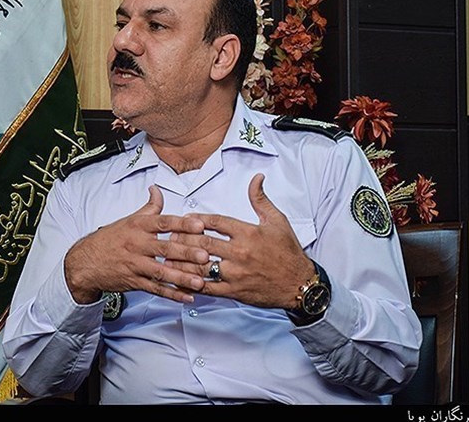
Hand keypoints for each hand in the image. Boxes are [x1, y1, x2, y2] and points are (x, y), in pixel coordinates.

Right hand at [64, 185, 209, 303]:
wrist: (85, 262)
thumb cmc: (110, 239)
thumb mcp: (128, 220)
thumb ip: (148, 207)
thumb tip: (157, 189)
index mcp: (138, 227)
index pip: (163, 223)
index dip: (181, 224)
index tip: (199, 225)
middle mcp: (137, 245)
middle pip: (164, 249)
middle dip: (186, 253)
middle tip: (205, 256)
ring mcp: (135, 265)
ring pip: (161, 272)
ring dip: (181, 278)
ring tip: (200, 281)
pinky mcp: (134, 282)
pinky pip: (155, 289)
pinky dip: (171, 294)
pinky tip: (187, 297)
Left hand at [168, 173, 314, 308]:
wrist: (300, 284)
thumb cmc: (288, 252)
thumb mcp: (277, 221)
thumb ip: (261, 199)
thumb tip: (256, 177)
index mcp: (248, 233)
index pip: (216, 222)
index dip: (197, 219)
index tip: (186, 218)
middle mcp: (240, 252)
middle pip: (203, 242)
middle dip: (184, 238)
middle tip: (171, 236)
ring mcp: (235, 273)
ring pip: (202, 265)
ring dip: (183, 261)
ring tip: (169, 257)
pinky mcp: (234, 291)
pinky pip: (208, 287)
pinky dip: (192, 283)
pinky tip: (181, 280)